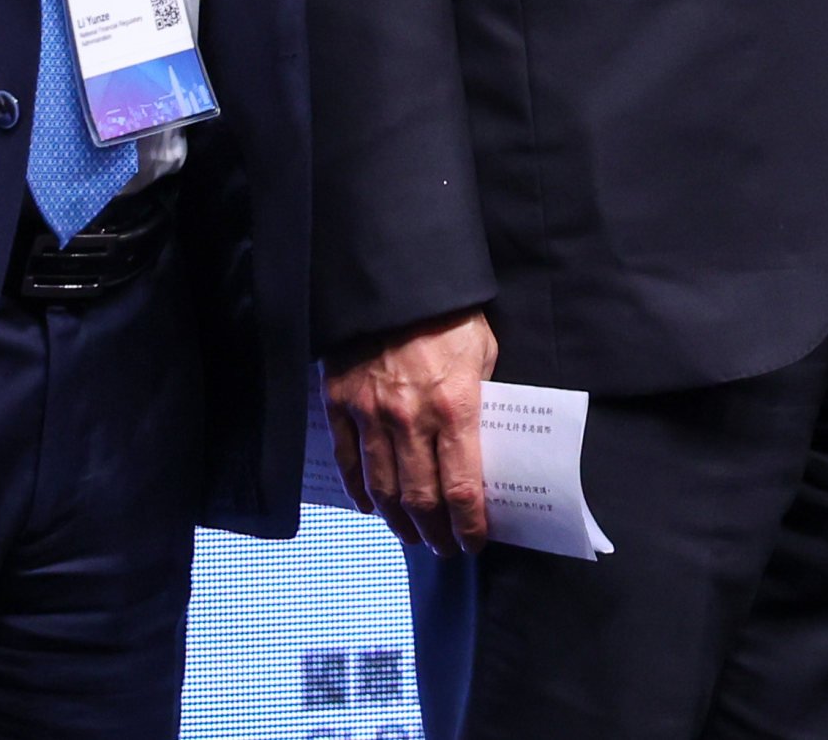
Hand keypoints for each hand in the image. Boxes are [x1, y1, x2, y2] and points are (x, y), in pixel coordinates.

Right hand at [328, 307, 498, 554]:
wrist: (392, 279)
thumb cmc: (448, 314)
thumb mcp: (482, 353)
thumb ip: (481, 400)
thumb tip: (487, 442)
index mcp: (454, 407)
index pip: (462, 487)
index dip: (469, 524)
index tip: (475, 540)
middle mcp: (410, 419)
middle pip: (420, 499)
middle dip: (434, 533)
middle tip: (443, 548)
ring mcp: (370, 415)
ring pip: (382, 489)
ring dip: (399, 522)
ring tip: (412, 536)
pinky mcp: (340, 405)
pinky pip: (348, 462)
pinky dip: (359, 491)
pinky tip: (372, 507)